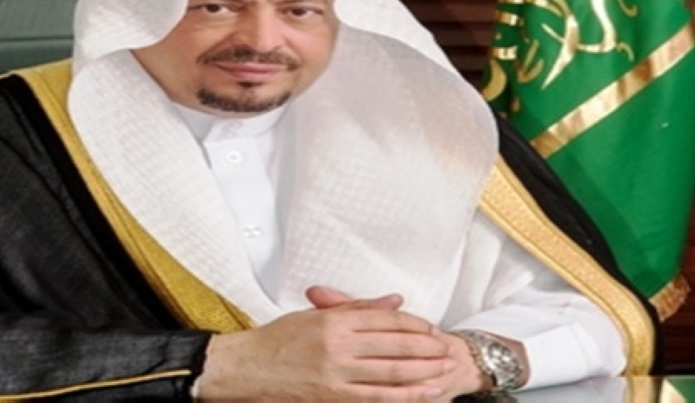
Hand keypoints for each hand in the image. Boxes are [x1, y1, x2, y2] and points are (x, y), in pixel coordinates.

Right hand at [196, 286, 463, 400]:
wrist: (247, 368)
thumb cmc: (277, 339)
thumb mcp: (314, 314)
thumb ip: (357, 308)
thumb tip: (394, 301)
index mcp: (334, 320)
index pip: (385, 319)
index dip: (413, 323)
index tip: (429, 326)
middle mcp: (338, 345)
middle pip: (394, 344)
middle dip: (426, 347)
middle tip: (447, 347)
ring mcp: (337, 374)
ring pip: (392, 372)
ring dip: (423, 371)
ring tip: (444, 369)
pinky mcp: (333, 397)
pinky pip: (377, 398)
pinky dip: (404, 396)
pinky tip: (423, 393)